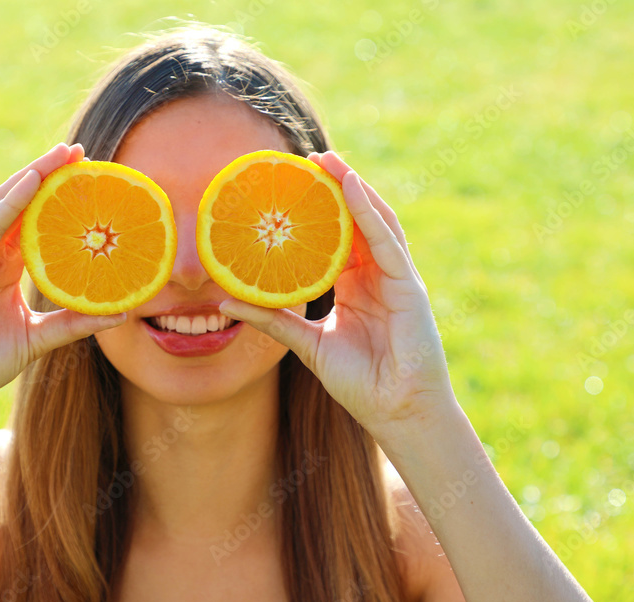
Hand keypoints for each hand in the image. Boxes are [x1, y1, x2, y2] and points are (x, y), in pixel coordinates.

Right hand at [0, 142, 126, 412]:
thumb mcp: (37, 338)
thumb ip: (73, 323)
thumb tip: (120, 313)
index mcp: (1, 266)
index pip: (31, 220)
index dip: (56, 195)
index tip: (88, 173)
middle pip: (17, 203)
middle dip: (46, 174)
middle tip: (79, 150)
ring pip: (0, 206)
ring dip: (30, 177)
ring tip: (60, 155)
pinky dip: (8, 205)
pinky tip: (30, 184)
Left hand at [218, 150, 454, 438]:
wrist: (396, 413)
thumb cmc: (359, 382)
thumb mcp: (306, 344)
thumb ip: (272, 319)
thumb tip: (224, 301)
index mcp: (356, 286)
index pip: (337, 236)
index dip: (318, 209)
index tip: (292, 184)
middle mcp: (377, 275)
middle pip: (357, 220)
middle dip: (335, 187)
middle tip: (308, 157)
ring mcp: (396, 278)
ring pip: (376, 221)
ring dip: (353, 187)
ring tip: (329, 160)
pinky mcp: (409, 287)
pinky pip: (387, 242)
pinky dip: (369, 213)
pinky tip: (350, 188)